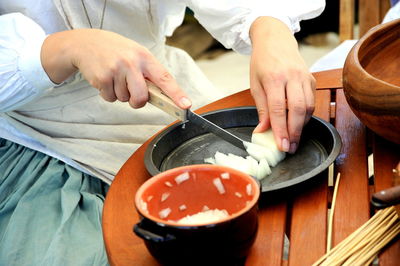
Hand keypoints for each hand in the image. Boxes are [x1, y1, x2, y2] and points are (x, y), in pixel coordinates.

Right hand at [41, 29, 190, 108]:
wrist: (85, 43)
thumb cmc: (116, 51)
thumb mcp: (135, 55)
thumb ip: (148, 73)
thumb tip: (162, 96)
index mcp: (145, 57)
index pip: (164, 78)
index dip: (176, 94)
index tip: (185, 105)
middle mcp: (132, 63)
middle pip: (141, 97)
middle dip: (138, 102)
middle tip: (133, 95)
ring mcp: (116, 70)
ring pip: (125, 99)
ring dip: (120, 94)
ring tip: (115, 77)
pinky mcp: (102, 78)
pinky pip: (111, 98)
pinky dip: (108, 94)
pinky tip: (105, 79)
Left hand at [249, 17, 314, 153]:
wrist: (275, 39)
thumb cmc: (261, 62)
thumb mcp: (255, 84)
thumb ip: (261, 108)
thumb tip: (262, 131)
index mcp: (274, 78)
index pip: (278, 109)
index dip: (280, 130)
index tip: (281, 146)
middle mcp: (292, 77)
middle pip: (298, 110)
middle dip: (294, 132)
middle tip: (290, 148)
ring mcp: (304, 77)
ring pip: (308, 107)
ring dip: (302, 126)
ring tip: (294, 140)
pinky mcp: (312, 79)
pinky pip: (312, 101)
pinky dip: (307, 115)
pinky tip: (299, 124)